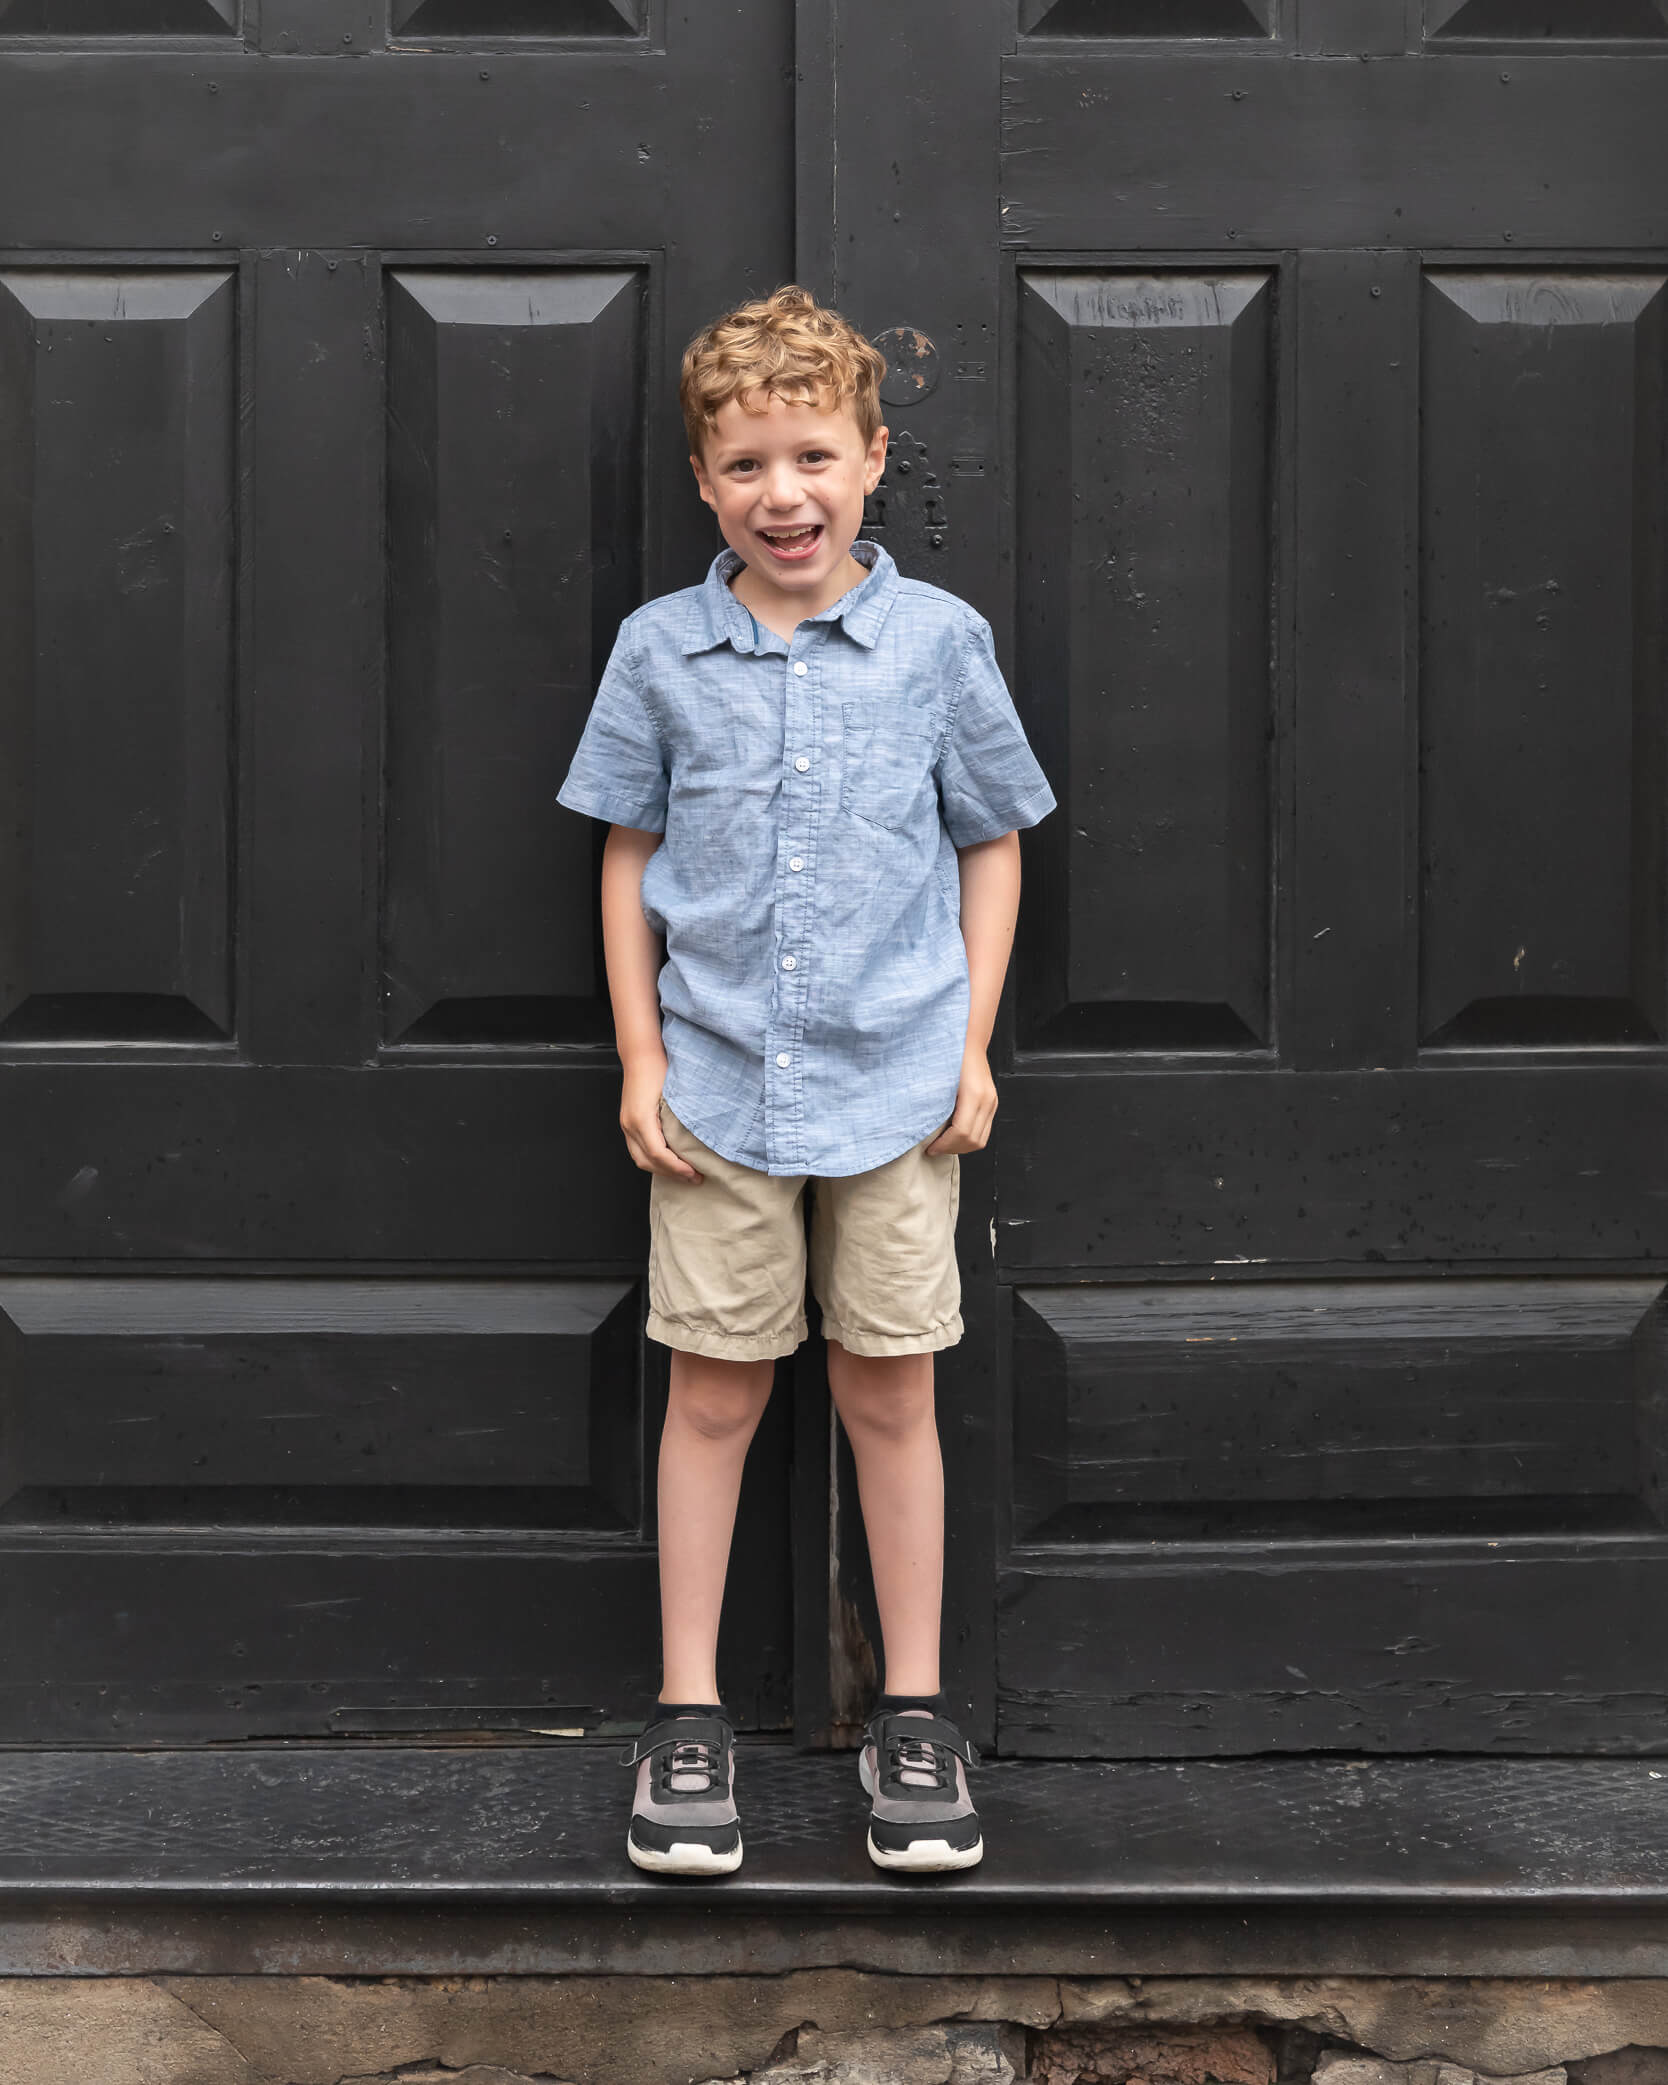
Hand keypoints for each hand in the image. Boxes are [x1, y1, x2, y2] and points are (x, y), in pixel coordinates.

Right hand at [619, 1053, 701, 1181]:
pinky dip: (653, 1160)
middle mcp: (629, 1125)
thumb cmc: (659, 1068)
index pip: (659, 1154)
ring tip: (683, 1173)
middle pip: (648, 1162)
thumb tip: (699, 1143)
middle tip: (694, 1178)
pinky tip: (669, 1161)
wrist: (640, 1054)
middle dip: (671, 1173)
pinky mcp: (627, 1122)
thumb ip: (682, 1120)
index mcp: (641, 1119)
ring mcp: (626, 1124)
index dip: (677, 1168)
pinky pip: (637, 1149)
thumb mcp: (675, 1095)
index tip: (695, 1173)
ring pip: (640, 1159)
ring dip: (661, 1170)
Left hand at [925, 1047, 997, 1155]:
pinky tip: (953, 1134)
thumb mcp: (937, 1079)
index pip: (961, 1132)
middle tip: (934, 1148)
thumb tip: (920, 1128)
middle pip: (972, 1140)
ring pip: (981, 1139)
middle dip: (952, 1149)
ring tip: (943, 1144)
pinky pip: (984, 1130)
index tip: (929, 1148)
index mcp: (973, 1094)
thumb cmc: (950, 1055)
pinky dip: (969, 1138)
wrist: (969, 1040)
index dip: (944, 1145)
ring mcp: (992, 1102)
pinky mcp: (992, 1103)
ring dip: (961, 1146)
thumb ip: (933, 1103)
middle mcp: (986, 1100)